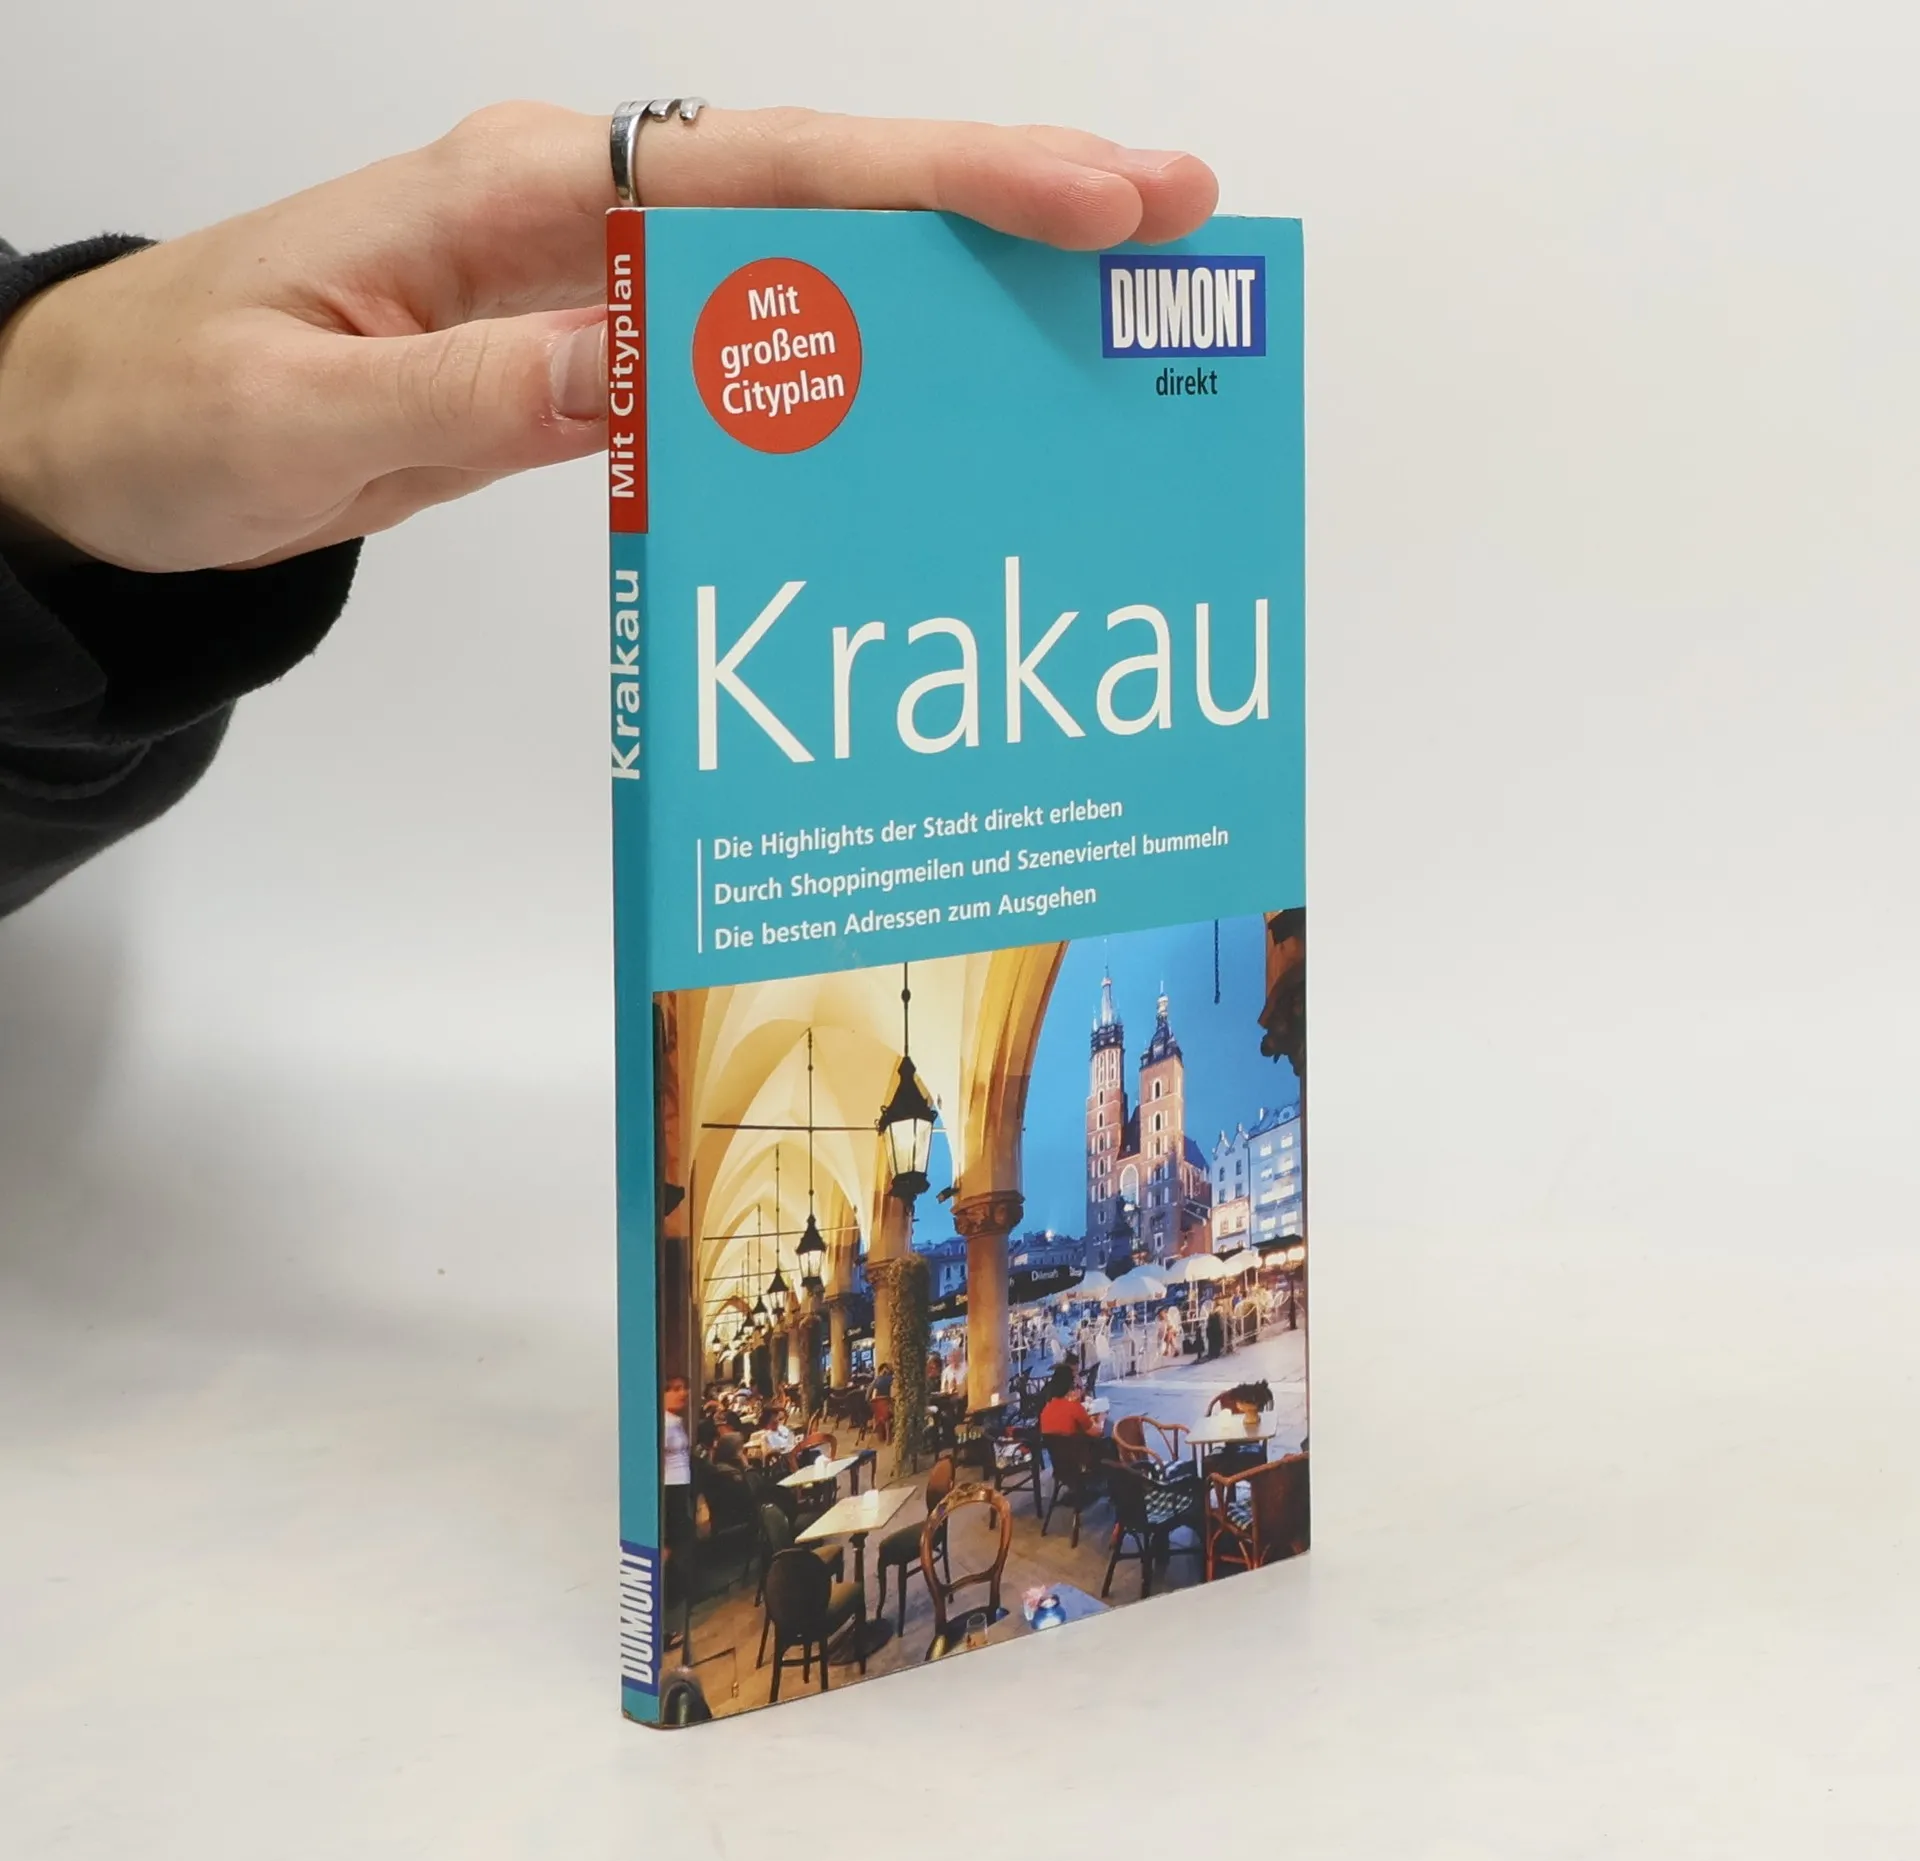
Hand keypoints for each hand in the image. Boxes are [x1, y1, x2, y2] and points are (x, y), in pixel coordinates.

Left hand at [0, 103, 1216, 573]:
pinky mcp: (586, 351)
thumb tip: (665, 369)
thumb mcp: (312, 415)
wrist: (97, 442)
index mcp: (517, 198)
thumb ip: (488, 387)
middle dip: (997, 202)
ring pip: (808, 268)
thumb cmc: (171, 416)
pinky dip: (853, 366)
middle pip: (824, 193)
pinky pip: (749, 351)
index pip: (768, 177)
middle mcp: (575, 217)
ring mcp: (589, 282)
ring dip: (950, 284)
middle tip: (1164, 219)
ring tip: (1092, 310)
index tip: (1084, 199)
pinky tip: (932, 400)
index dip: (936, 185)